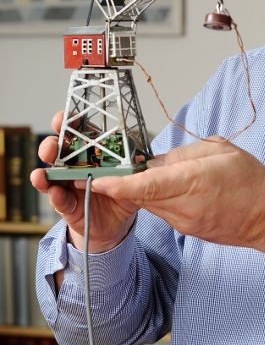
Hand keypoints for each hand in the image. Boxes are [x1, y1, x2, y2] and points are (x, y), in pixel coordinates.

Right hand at [31, 111, 137, 252]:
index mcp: (92, 152)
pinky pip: (58, 200)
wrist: (116, 224)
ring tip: (43, 174)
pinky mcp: (67, 206)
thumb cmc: (122, 193)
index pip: (79, 132)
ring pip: (50, 174)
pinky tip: (56, 192)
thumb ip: (135, 168)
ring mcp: (68, 185)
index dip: (69, 123)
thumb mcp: (133, 177)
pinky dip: (55, 196)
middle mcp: (75, 166)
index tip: (64, 120)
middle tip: (53, 147)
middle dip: (51, 146)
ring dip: (45, 172)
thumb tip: (141, 159)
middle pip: (58, 150)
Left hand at [91, 137, 264, 254]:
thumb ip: (184, 153)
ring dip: (139, 190)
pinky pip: (163, 211)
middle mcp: (185, 206)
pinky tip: (164, 187)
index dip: (120, 184)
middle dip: (122, 183)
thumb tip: (157, 162)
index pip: (148, 184)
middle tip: (106, 167)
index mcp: (195, 181)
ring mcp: (185, 222)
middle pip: (142, 195)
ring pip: (150, 204)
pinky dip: (156, 198)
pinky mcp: (187, 230)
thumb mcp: (221, 150)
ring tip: (136, 173)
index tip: (98, 180)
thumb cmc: (251, 180)